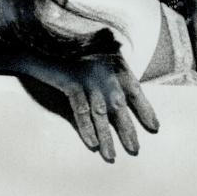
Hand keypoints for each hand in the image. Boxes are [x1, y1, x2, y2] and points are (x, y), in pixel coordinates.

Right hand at [4, 51, 158, 162]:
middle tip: (134, 150)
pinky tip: (92, 143)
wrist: (42, 39)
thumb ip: (110, 74)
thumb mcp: (98, 57)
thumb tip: (120, 99)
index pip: (135, 91)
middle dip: (128, 130)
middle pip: (120, 106)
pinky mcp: (71, 82)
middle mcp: (106, 71)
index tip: (154, 128)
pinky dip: (86, 128)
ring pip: (101, 113)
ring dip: (107, 137)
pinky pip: (81, 110)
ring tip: (111, 156)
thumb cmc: (71, 50)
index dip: (145, 110)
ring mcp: (89, 77)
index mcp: (116, 64)